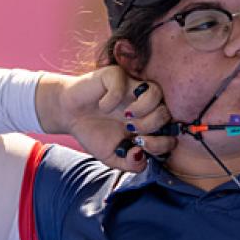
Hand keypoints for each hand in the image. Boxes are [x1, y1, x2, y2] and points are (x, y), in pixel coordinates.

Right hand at [36, 67, 176, 171]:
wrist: (69, 115)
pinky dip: (113, 98)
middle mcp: (145, 106)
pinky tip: (103, 105)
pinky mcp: (117, 76)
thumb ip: (130, 164)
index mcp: (149, 124)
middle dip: (151, 126)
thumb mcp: (112, 157)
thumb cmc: (94, 133)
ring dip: (143, 110)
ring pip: (156, 93)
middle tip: (131, 130)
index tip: (139, 145)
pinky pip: (124, 83)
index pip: (171, 133)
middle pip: (166, 113)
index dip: (161, 143)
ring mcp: (132, 88)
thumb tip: (142, 157)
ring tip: (126, 117)